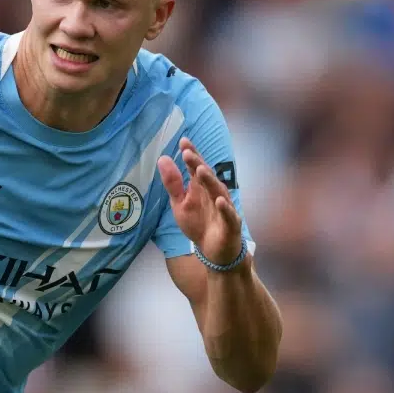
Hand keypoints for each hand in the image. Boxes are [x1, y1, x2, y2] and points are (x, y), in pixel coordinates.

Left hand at [158, 137, 243, 264]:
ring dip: (210, 181)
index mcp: (201, 187)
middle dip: (198, 164)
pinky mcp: (231, 224)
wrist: (213, 251)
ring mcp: (224, 208)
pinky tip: (220, 200)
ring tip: (201, 169)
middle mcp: (214, 193)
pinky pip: (229, 215)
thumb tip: (162, 158)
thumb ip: (172, 183)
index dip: (191, 155)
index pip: (196, 167)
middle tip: (187, 152)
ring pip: (218, 192)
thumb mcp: (180, 203)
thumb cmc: (198, 223)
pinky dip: (225, 208)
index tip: (183, 141)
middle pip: (207, 176)